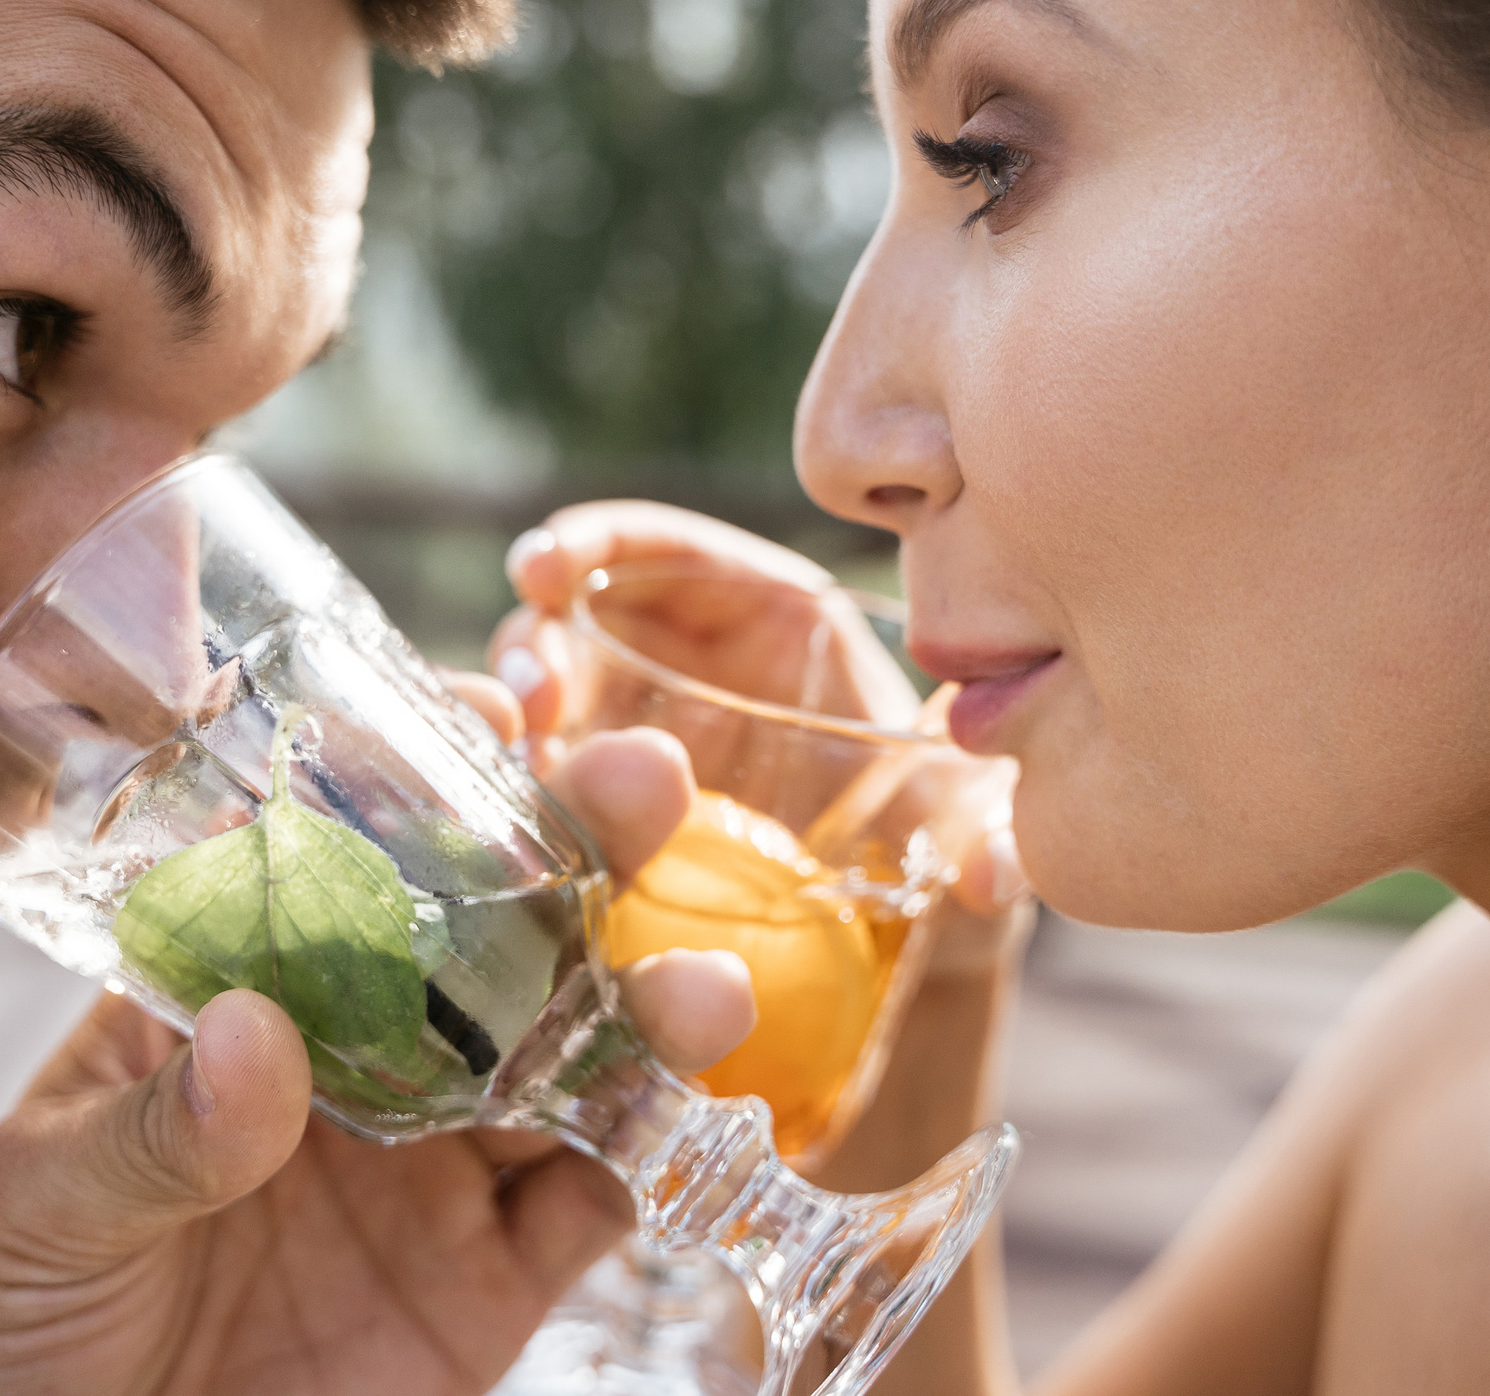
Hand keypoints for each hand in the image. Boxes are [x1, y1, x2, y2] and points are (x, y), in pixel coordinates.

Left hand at [0, 690, 755, 1395]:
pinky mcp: (487, 1285)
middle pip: (484, 933)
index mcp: (235, 997)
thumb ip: (146, 1132)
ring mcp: (432, 1169)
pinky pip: (592, 1204)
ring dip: (645, 1002)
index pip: (334, 861)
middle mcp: (354, 1061)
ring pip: (567, 1054)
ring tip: (700, 985)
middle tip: (640, 780)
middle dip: (574, 848)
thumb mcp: (33, 1211)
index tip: (478, 708)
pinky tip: (678, 1109)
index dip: (415, 778)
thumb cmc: (7, 1328)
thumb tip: (254, 1033)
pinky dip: (647, 1152)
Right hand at [493, 501, 1028, 974]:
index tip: (541, 568)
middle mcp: (686, 671)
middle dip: (534, 643)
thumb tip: (994, 875)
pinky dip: (506, 801)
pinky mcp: (602, 825)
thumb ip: (986, 837)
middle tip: (527, 696)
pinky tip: (495, 830)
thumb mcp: (964, 834)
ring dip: (509, 722)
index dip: (595, 544)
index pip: (666, 553)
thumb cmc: (938, 848)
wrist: (907, 945)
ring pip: (545, 711)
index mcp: (768, 625)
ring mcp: (632, 747)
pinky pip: (539, 797)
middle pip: (581, 628)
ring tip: (514, 764)